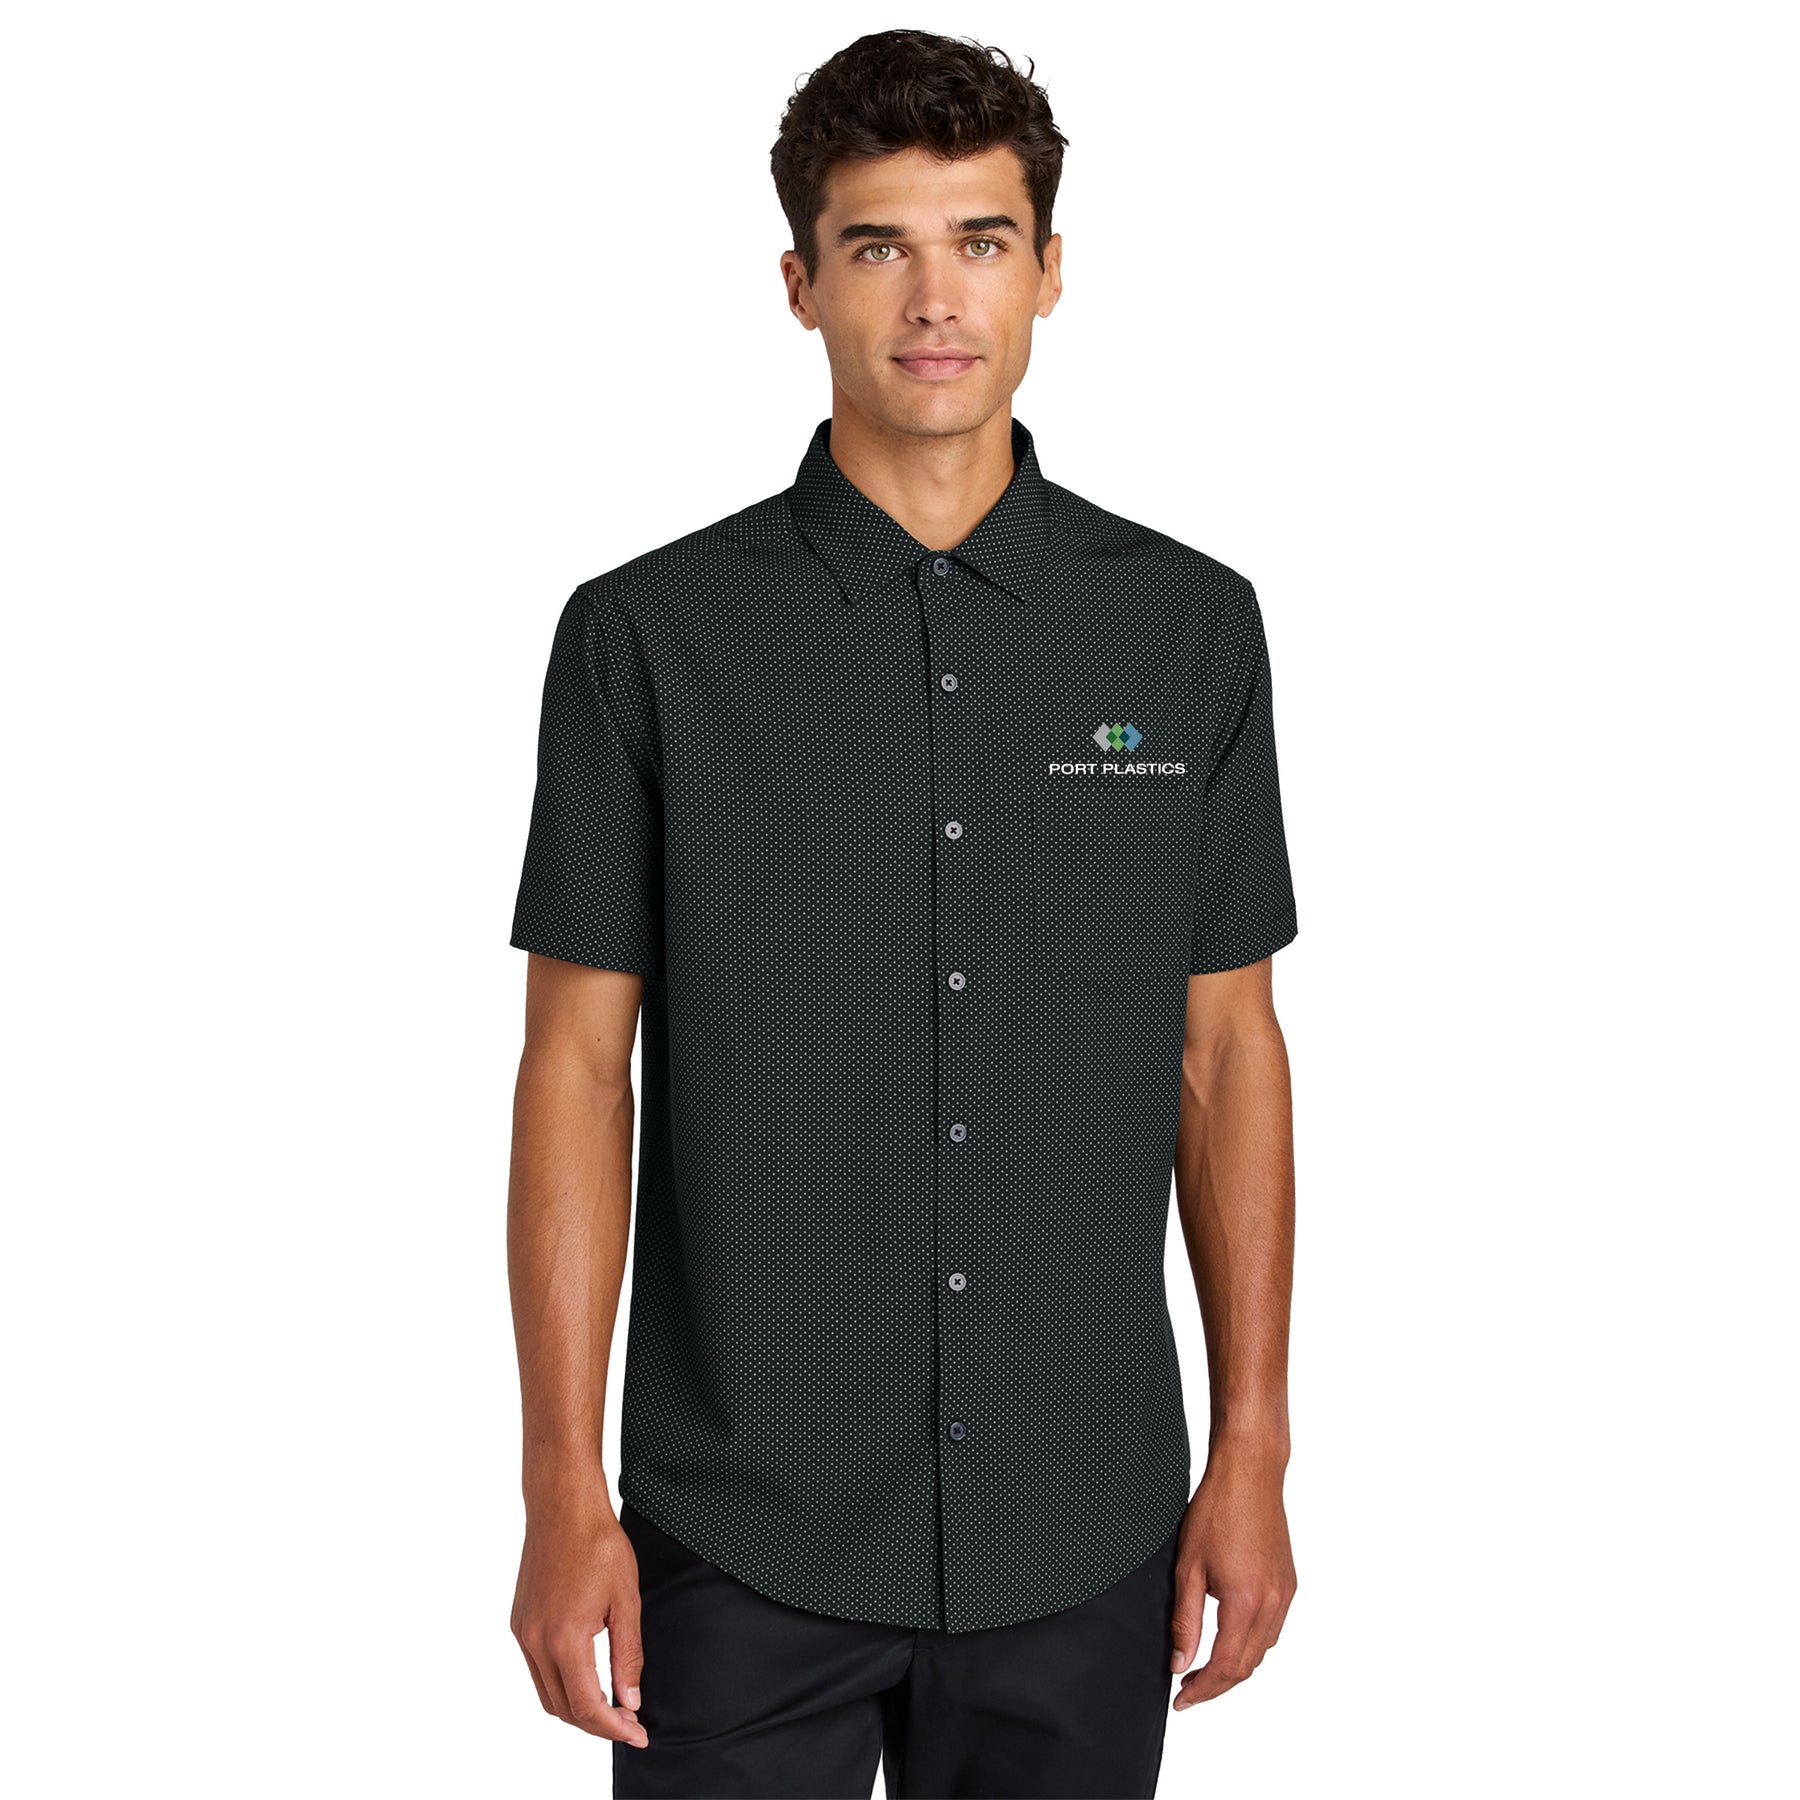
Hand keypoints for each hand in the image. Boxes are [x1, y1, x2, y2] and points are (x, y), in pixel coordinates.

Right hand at [511, 1492, 648, 1744]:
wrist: (563, 1507)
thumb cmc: (599, 1545)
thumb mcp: (626, 1600)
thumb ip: (627, 1656)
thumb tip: (629, 1700)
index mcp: (564, 1639)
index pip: (587, 1706)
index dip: (614, 1728)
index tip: (639, 1734)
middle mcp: (535, 1642)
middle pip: (563, 1709)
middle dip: (597, 1724)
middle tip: (629, 1723)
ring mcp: (522, 1633)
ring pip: (547, 1694)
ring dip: (576, 1709)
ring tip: (610, 1706)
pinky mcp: (518, 1623)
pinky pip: (536, 1671)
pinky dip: (561, 1685)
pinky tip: (585, 1677)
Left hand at [1168, 1443, 1295, 1708]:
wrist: (1250, 1475)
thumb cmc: (1215, 1511)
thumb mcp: (1188, 1567)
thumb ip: (1186, 1621)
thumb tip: (1180, 1662)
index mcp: (1246, 1601)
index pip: (1225, 1666)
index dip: (1202, 1689)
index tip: (1181, 1699)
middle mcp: (1273, 1603)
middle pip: (1247, 1666)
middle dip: (1217, 1685)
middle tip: (1188, 1689)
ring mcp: (1285, 1594)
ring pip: (1263, 1650)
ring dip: (1235, 1667)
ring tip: (1204, 1668)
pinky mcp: (1289, 1583)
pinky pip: (1272, 1629)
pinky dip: (1251, 1643)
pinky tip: (1230, 1638)